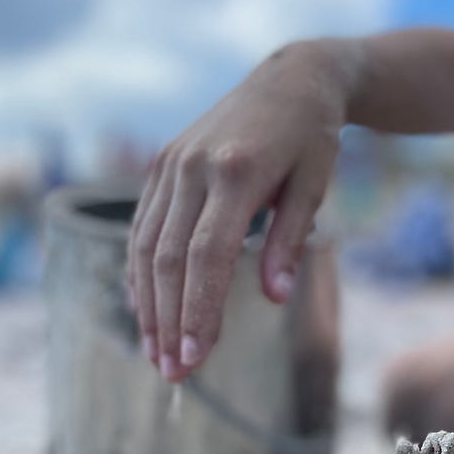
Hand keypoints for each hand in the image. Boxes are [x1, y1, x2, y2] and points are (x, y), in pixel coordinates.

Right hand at [127, 39, 353, 380]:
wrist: (291, 79)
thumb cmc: (312, 139)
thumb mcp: (315, 185)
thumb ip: (291, 240)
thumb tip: (274, 298)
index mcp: (236, 173)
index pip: (208, 256)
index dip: (198, 309)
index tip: (196, 357)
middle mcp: (193, 168)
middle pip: (169, 258)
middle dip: (169, 321)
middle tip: (174, 374)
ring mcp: (170, 164)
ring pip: (145, 246)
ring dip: (148, 305)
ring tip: (156, 354)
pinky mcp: (160, 165)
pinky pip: (141, 226)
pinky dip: (138, 272)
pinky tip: (144, 310)